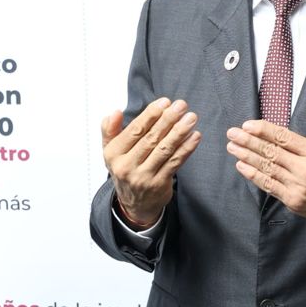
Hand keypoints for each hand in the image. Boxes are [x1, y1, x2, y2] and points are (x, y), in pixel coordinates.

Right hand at [100, 97, 201, 228]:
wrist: (134, 204)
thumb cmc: (125, 170)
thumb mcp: (111, 152)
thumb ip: (110, 130)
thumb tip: (115, 112)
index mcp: (113, 154)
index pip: (134, 130)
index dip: (150, 115)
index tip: (164, 102)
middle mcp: (127, 166)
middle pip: (151, 138)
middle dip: (168, 120)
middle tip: (181, 105)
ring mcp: (144, 177)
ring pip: (165, 150)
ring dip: (180, 132)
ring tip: (191, 118)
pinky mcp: (159, 184)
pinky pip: (175, 162)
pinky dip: (186, 148)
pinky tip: (195, 136)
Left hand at [226, 106, 305, 234]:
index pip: (284, 137)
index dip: (264, 130)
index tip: (248, 125)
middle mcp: (305, 169)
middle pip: (271, 152)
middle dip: (248, 141)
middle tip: (232, 133)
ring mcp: (298, 186)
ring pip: (267, 168)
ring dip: (246, 157)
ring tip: (232, 147)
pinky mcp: (293, 200)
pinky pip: (269, 186)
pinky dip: (254, 176)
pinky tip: (242, 166)